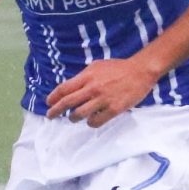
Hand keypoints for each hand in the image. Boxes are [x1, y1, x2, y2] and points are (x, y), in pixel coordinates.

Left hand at [44, 58, 159, 125]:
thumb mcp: (97, 66)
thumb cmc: (118, 68)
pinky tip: (91, 120)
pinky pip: (96, 121)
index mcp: (87, 76)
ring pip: (79, 114)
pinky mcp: (114, 109)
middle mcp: (92, 88)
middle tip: (50, 116)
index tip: (48, 102)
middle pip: (67, 103)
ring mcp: (103, 100)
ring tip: (73, 118)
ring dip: (73, 118)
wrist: (140, 71)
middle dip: (55, 111)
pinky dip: (90, 122)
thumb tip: (71, 88)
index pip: (64, 88)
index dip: (53, 97)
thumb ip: (84, 77)